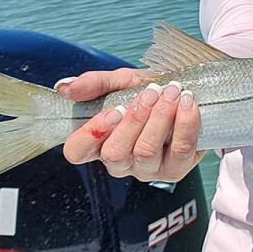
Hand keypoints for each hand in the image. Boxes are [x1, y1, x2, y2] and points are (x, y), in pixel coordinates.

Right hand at [59, 68, 202, 181]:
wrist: (186, 92)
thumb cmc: (150, 91)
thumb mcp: (122, 82)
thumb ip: (95, 83)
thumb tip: (65, 87)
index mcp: (100, 142)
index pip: (77, 151)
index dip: (91, 134)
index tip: (114, 110)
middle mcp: (121, 162)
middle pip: (115, 153)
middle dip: (135, 119)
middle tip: (152, 92)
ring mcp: (147, 170)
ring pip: (147, 152)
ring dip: (160, 118)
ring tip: (172, 92)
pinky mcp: (176, 169)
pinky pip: (180, 150)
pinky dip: (185, 123)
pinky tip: (187, 103)